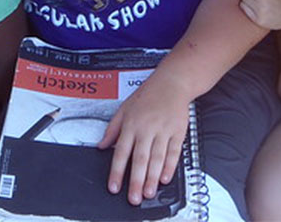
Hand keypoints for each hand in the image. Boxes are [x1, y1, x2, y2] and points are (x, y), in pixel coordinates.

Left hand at [98, 75, 189, 204]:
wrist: (171, 83)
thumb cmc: (147, 95)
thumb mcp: (124, 108)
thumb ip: (112, 129)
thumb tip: (101, 146)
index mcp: (131, 124)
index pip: (121, 152)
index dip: (117, 171)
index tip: (114, 187)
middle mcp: (146, 128)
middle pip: (140, 158)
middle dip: (136, 180)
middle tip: (133, 198)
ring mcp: (163, 130)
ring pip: (157, 158)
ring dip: (153, 178)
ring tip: (149, 193)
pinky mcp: (178, 131)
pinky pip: (174, 152)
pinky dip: (170, 166)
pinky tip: (165, 178)